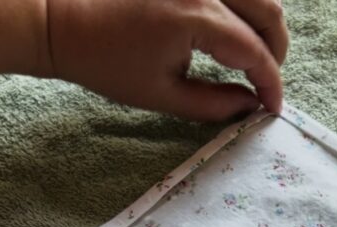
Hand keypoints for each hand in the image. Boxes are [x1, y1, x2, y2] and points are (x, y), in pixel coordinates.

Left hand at [45, 0, 287, 120]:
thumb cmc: (105, 61)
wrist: (61, 21)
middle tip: (264, 81)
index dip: (271, 82)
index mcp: (197, 17)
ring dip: (263, 25)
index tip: (272, 107)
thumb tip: (249, 105)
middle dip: (275, 51)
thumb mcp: (161, 94)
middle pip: (269, 12)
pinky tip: (235, 30)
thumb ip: (214, 104)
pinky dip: (244, 8)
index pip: (255, 51)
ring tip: (252, 56)